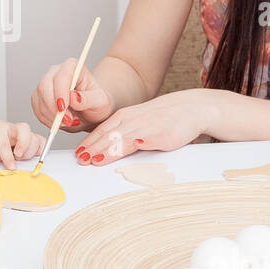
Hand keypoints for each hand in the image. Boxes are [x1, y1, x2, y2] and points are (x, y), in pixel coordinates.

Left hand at [0, 119, 43, 170]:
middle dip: (24, 147)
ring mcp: (23, 133)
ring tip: (20, 158)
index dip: (8, 156)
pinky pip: (42, 142)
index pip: (4, 141)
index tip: (10, 167)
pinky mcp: (31, 138)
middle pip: (25, 132)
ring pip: (34, 138)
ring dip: (30, 152)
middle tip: (17, 157)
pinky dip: (41, 150)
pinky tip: (32, 156)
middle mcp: (13, 128)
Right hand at [31, 59, 113, 133]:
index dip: (60, 92)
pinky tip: (60, 123)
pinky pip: (37, 109)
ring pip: (38, 99)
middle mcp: (56, 72)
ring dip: (51, 116)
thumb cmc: (97, 104)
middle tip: (68, 121)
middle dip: (54, 107)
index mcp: (73, 66)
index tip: (63, 108)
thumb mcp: (100, 103)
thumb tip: (73, 97)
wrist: (91, 112)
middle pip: (45, 86)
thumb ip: (88, 99)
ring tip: (69, 122)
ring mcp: (45, 84)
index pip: (62, 76)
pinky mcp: (39, 98)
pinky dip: (47, 119)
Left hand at [73, 90, 215, 165]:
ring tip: (92, 160)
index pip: (103, 130)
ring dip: (105, 150)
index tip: (79, 153)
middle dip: (92, 148)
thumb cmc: (163, 118)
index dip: (90, 142)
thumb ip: (123, 133)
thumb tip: (106, 149)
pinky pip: (141, 141)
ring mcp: (145, 127)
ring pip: (120, 139)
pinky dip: (128, 147)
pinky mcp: (159, 135)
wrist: (190, 108)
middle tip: (79, 160)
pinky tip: (118, 153)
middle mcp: (132, 120)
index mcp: (125, 116)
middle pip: (108, 135)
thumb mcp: (138, 122)